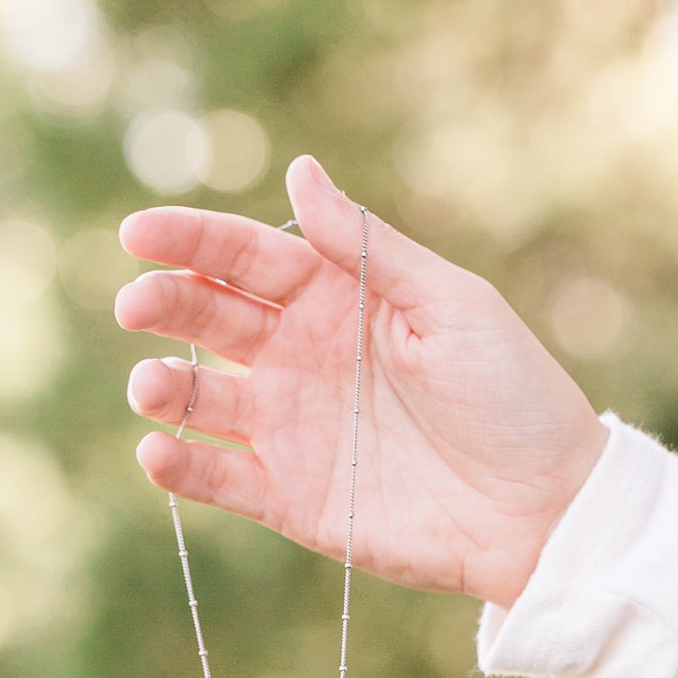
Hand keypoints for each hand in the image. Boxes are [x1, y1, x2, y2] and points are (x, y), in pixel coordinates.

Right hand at [115, 155, 607, 607]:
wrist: (542, 509)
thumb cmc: (511, 396)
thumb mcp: (451, 304)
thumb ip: (368, 248)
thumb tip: (300, 169)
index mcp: (337, 300)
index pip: (247, 259)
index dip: (191, 243)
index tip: (137, 234)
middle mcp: (302, 360)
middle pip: (212, 322)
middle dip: (165, 308)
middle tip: (135, 307)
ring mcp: (292, 431)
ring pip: (204, 402)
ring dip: (165, 390)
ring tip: (149, 387)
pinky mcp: (292, 500)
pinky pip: (222, 481)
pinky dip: (183, 469)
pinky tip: (158, 453)